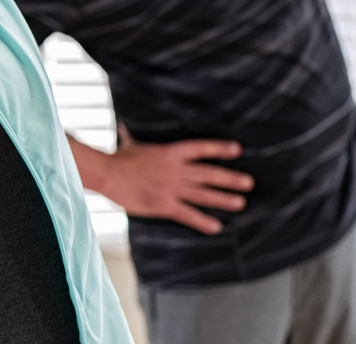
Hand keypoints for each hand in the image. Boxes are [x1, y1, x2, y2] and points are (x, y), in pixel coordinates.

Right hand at [94, 126, 253, 234]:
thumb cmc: (118, 159)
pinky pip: (188, 214)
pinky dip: (203, 221)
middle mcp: (175, 170)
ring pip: (203, 195)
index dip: (219, 149)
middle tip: (248, 182)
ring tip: (240, 203)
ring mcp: (171, 188)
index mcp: (170, 153)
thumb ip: (133, 137)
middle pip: (209, 174)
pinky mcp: (164, 204)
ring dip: (224, 199)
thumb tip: (125, 129)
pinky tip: (216, 227)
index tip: (238, 150)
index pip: (200, 149)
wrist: (107, 174)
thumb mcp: (130, 144)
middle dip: (230, 179)